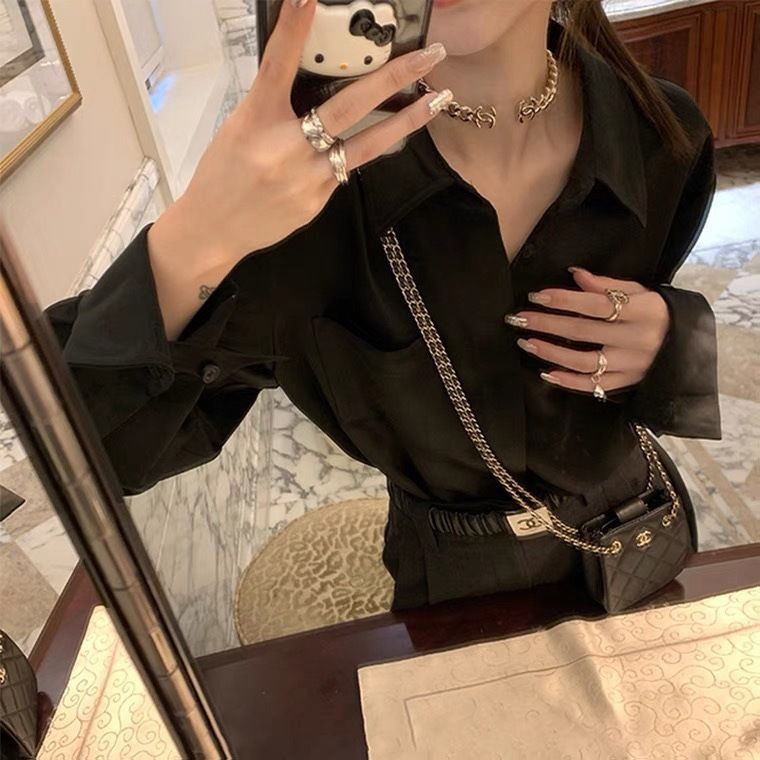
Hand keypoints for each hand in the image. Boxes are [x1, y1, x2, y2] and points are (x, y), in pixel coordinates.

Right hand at [168, 0, 449, 267]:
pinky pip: (345, 168)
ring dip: (406, 120)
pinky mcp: (317, 200)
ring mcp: (307, 178)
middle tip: (430, 55)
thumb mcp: (240, 127)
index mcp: (256, 120)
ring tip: (438, 98)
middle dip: (394, 77)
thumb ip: (275, 104)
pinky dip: (359, 149)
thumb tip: (311, 82)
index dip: (293, 32)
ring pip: (366, 145)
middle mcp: (285, 148)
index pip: (278, 67)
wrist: (214, 228)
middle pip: (347, 107)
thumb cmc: (222, 173)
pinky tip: (373, 139)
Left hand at [507, 267, 669, 395]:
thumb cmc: (656, 314)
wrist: (686, 346)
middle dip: (546, 324)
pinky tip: (546, 372)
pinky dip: (568, 381)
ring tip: (526, 342)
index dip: (564, 299)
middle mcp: (637, 340)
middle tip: (518, 318)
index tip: (536, 296)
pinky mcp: (626, 384)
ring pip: (584, 362)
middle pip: (583, 331)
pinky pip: (593, 386)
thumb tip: (574, 275)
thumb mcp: (639, 293)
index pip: (595, 304)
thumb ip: (606, 286)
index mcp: (643, 311)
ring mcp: (631, 365)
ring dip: (550, 352)